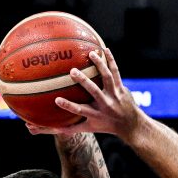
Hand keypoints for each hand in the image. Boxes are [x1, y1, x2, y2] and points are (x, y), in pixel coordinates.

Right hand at [25, 48, 143, 139]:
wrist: (130, 125)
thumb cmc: (104, 126)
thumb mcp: (87, 128)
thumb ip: (68, 128)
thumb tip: (47, 128)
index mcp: (94, 115)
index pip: (79, 111)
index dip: (68, 106)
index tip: (57, 100)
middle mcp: (104, 105)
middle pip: (94, 92)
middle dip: (84, 82)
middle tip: (72, 71)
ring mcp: (114, 95)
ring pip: (107, 78)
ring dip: (99, 65)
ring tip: (90, 53)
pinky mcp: (121, 87)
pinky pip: (115, 72)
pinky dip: (111, 60)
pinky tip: (104, 49)